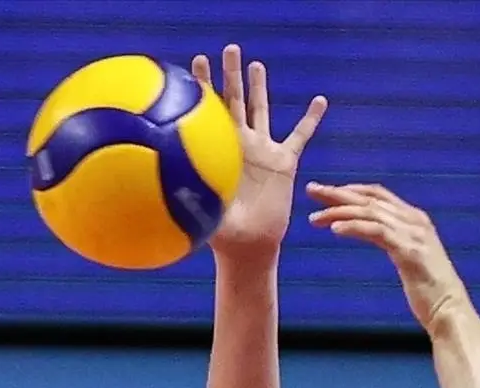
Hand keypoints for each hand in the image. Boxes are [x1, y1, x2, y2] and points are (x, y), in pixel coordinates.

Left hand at [192, 44, 327, 263]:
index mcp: (217, 151)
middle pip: (235, 100)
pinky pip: (300, 136)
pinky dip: (311, 119)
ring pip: (262, 110)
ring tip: (256, 64)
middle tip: (228, 48)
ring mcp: (262, 152)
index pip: (207, 111)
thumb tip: (159, 196)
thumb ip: (185, 203)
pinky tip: (320, 101)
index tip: (192, 61)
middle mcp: (238, 145)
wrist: (248, 246)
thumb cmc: (220, 234)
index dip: (201, 86)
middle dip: (230, 74)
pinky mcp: (284, 163)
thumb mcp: (201, 215)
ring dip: (260, 87)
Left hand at [306, 182, 465, 329]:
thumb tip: (358, 227)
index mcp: (412, 218)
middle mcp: (414, 220)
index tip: (325, 190)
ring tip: (315, 218)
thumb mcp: (402, 253)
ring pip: (370, 213)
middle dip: (337, 193)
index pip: (377, 194)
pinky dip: (354, 227)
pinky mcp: (410, 251)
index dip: (350, 189)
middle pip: (369, 199)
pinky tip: (336, 229)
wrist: (447, 307)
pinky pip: (377, 232)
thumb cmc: (424, 284)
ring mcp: (414, 234)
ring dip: (339, 212)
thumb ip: (385, 236)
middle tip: (312, 189)